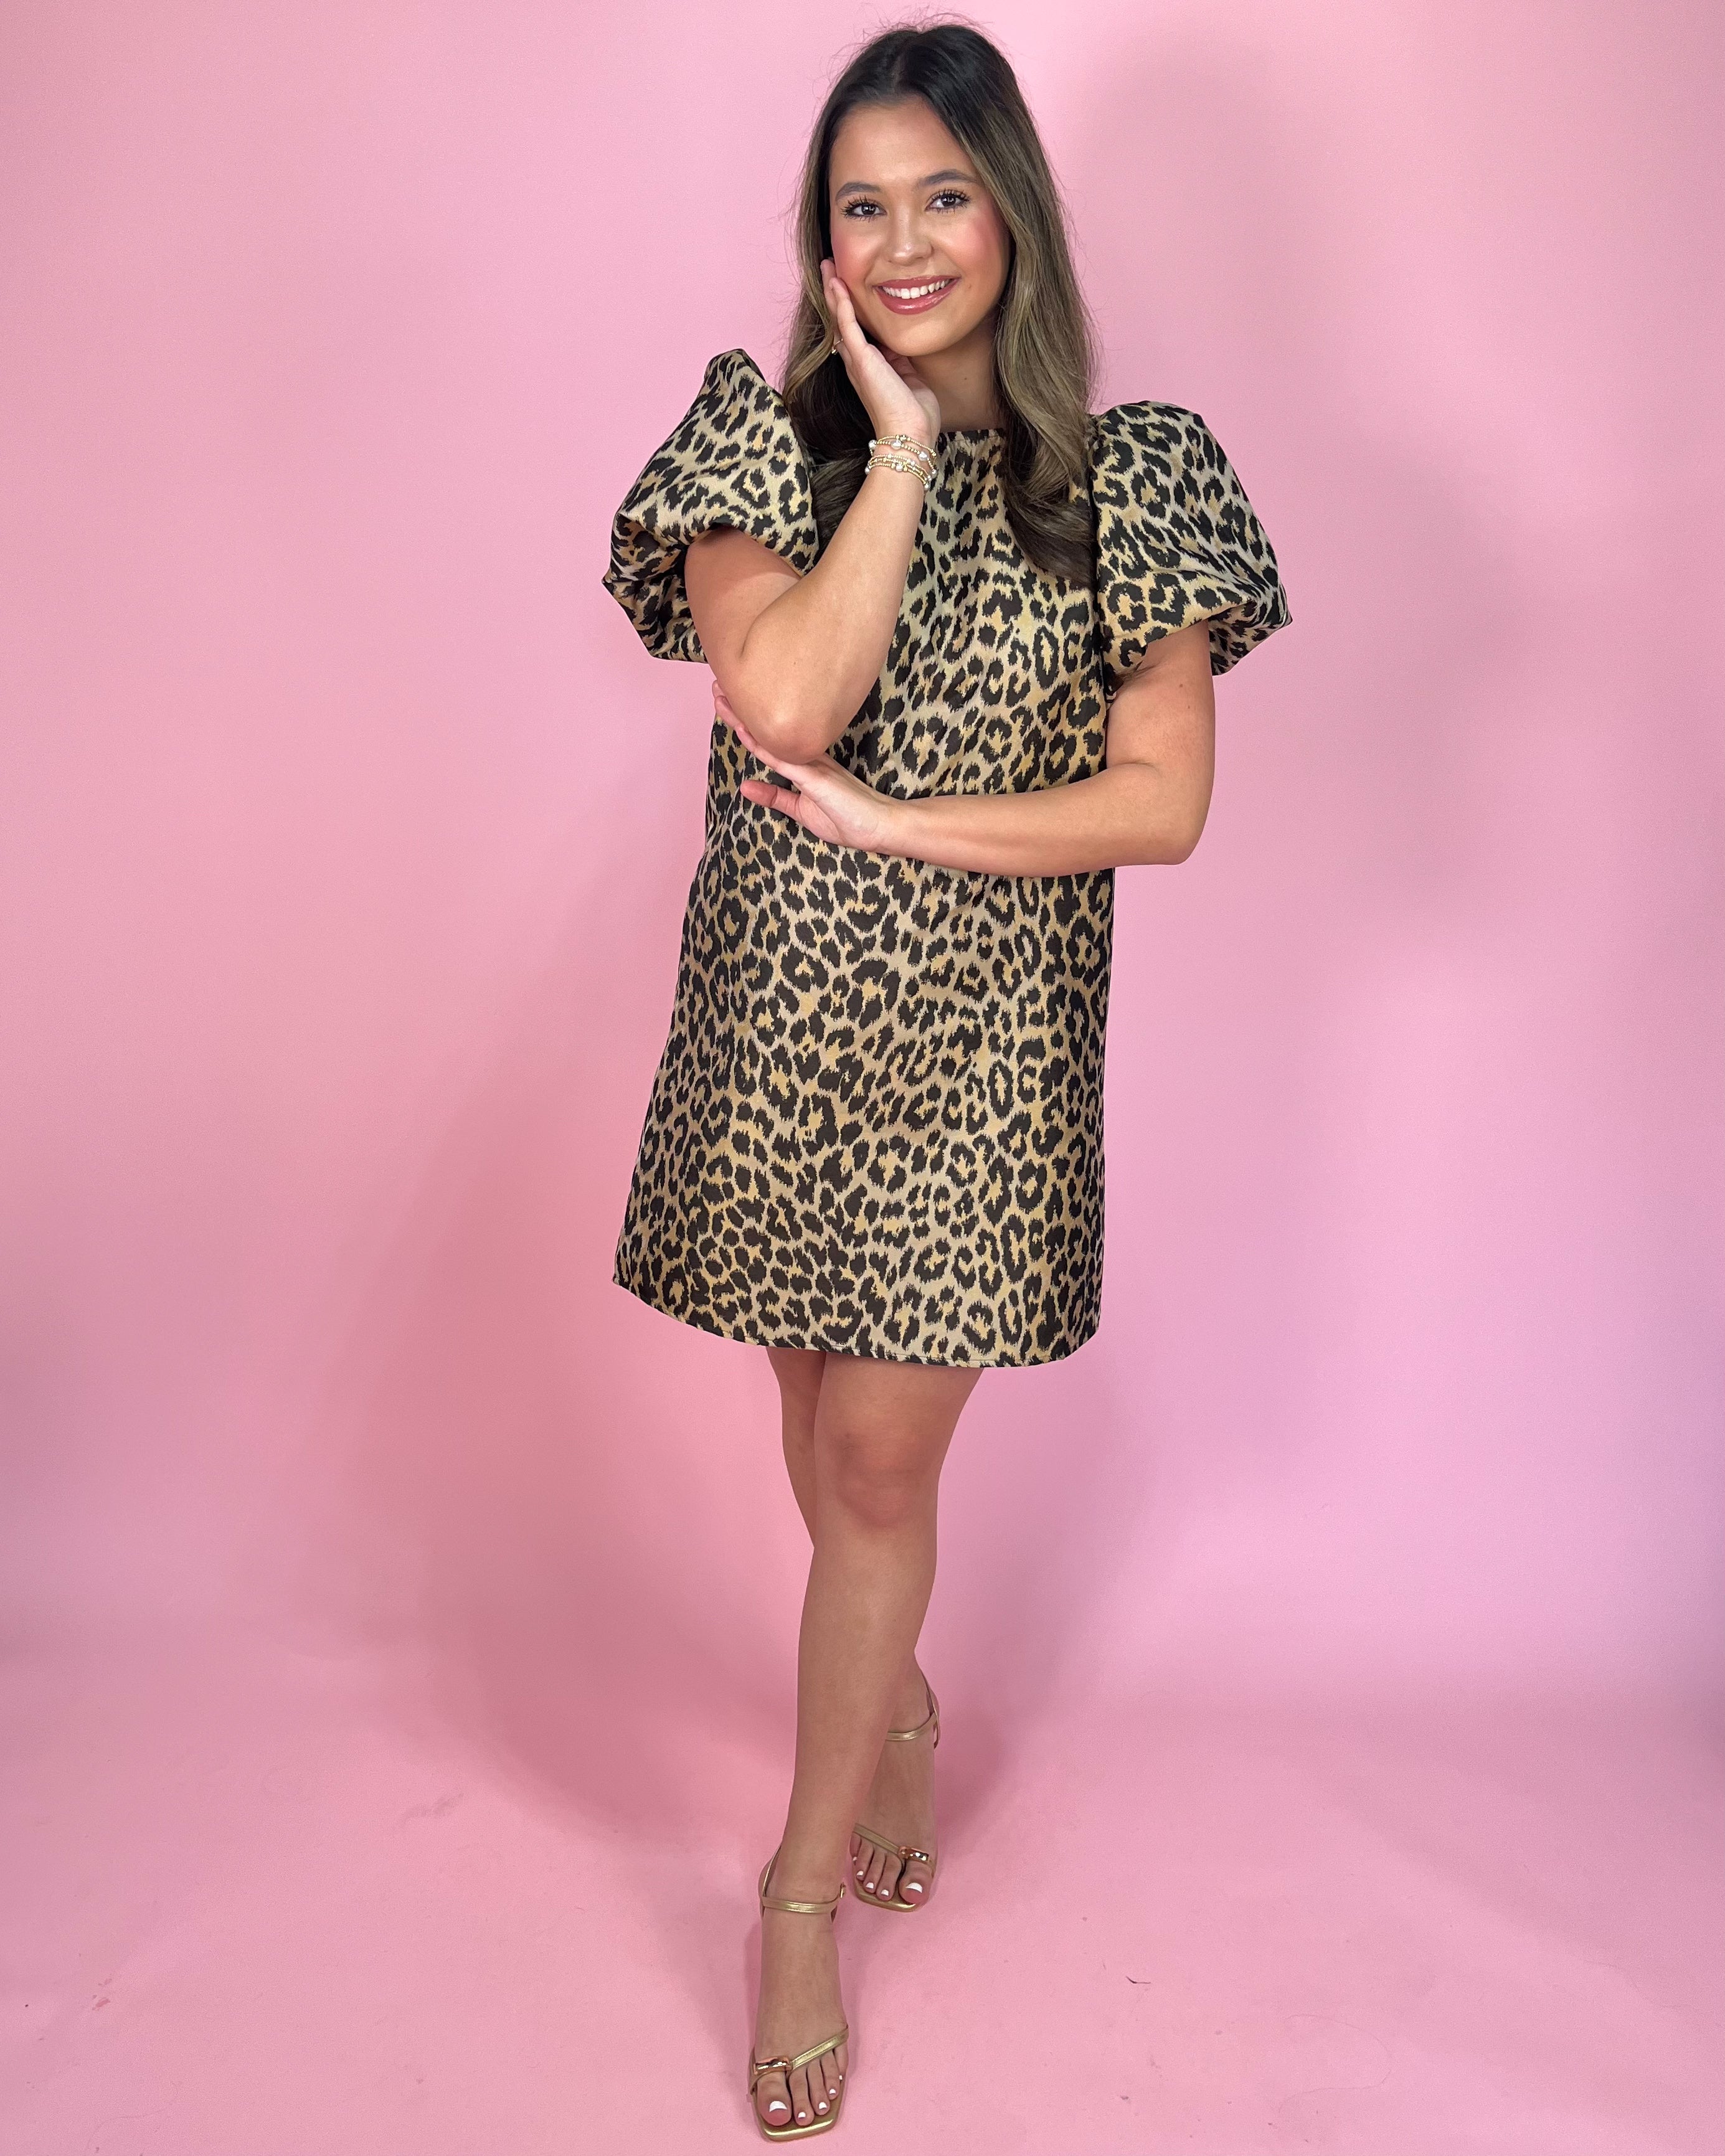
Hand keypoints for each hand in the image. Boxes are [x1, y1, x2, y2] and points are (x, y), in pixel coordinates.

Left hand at [715, 682, 911, 855]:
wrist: (879, 826)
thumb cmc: (847, 819)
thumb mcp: (801, 810)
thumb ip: (775, 797)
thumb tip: (745, 787)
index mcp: (803, 761)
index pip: (767, 738)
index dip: (745, 721)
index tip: (726, 703)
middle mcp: (806, 756)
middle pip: (767, 729)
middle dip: (739, 709)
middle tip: (716, 685)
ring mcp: (811, 764)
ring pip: (771, 737)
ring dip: (744, 719)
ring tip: (722, 697)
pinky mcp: (816, 777)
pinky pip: (784, 759)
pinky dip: (763, 745)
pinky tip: (744, 731)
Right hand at [821, 259, 940, 447]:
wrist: (909, 435)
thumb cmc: (914, 415)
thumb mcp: (911, 379)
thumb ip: (903, 362)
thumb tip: (903, 349)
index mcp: (870, 367)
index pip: (856, 331)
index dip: (850, 308)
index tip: (847, 287)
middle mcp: (858, 363)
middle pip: (841, 321)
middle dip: (835, 294)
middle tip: (829, 268)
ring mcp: (857, 361)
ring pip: (840, 318)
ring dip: (833, 291)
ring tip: (827, 266)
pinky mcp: (861, 360)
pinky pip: (847, 325)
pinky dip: (842, 303)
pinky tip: (836, 283)